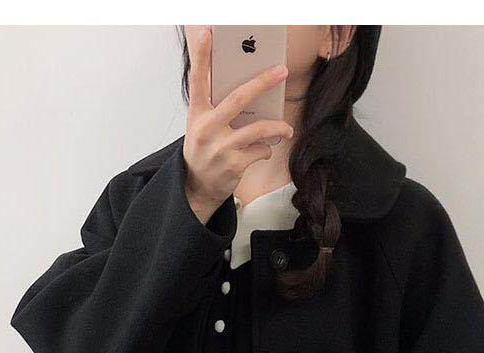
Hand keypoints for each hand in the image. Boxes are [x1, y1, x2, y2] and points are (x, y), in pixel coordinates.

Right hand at [183, 27, 292, 223]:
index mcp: (197, 114)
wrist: (197, 187)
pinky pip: (260, 150)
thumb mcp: (201, 126)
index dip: (202, 55)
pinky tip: (263, 151)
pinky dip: (265, 150)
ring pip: (259, 129)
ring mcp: (221, 148)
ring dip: (277, 127)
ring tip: (286, 129)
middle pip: (240, 98)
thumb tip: (247, 88)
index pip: (198, 79)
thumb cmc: (203, 150)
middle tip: (281, 71)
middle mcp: (207, 129)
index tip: (208, 32)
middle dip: (263, 82)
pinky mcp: (234, 165)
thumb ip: (216, 108)